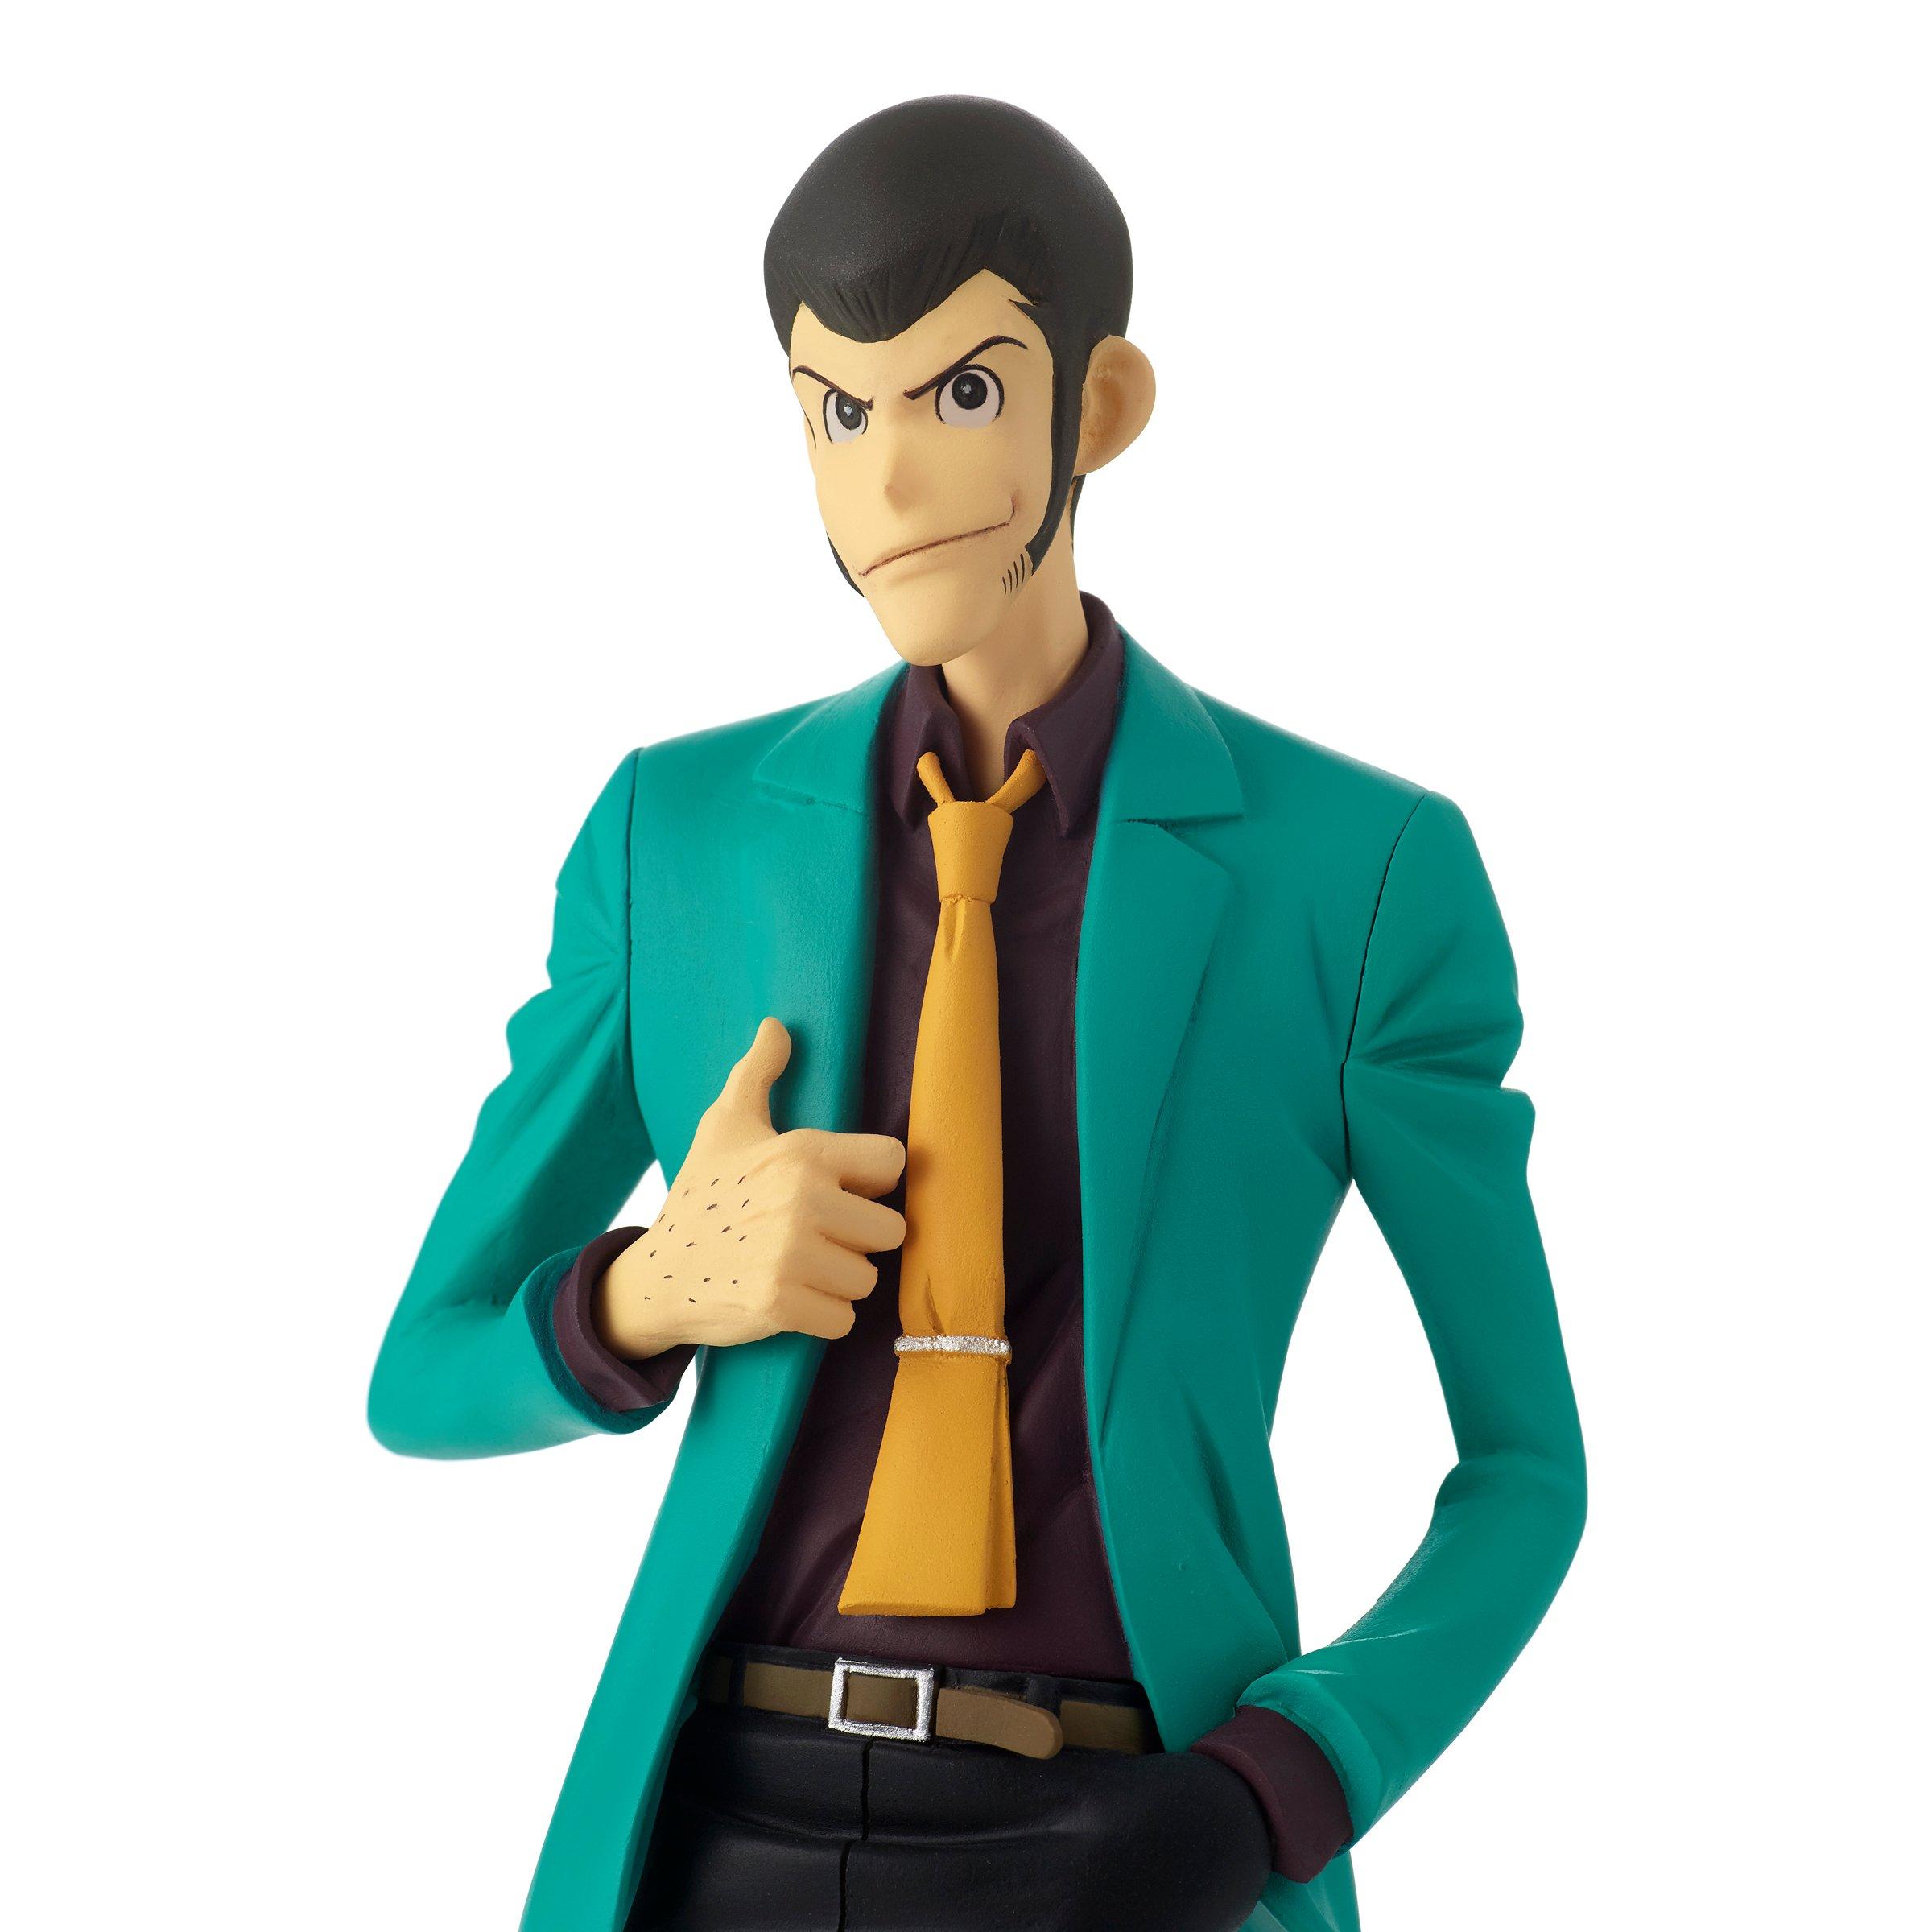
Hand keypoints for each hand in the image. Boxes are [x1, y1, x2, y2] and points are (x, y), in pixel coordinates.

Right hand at [592, 1018, 904, 1357]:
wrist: (658, 1275)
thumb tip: (775, 1025)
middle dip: (858, 1240)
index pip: (892, 1163)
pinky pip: (844, 1319)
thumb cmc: (700, 1195)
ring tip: (801, 1267)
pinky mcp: (781, 1304)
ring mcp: (790, 1256)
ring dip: (841, 1280)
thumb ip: (756, 1073)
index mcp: (801, 1152)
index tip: (843, 1191)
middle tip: (817, 1238)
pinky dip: (824, 1317)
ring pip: (868, 1278)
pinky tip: (793, 1298)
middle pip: (890, 1230)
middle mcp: (801, 1200)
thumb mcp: (725, 1126)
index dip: (870, 1182)